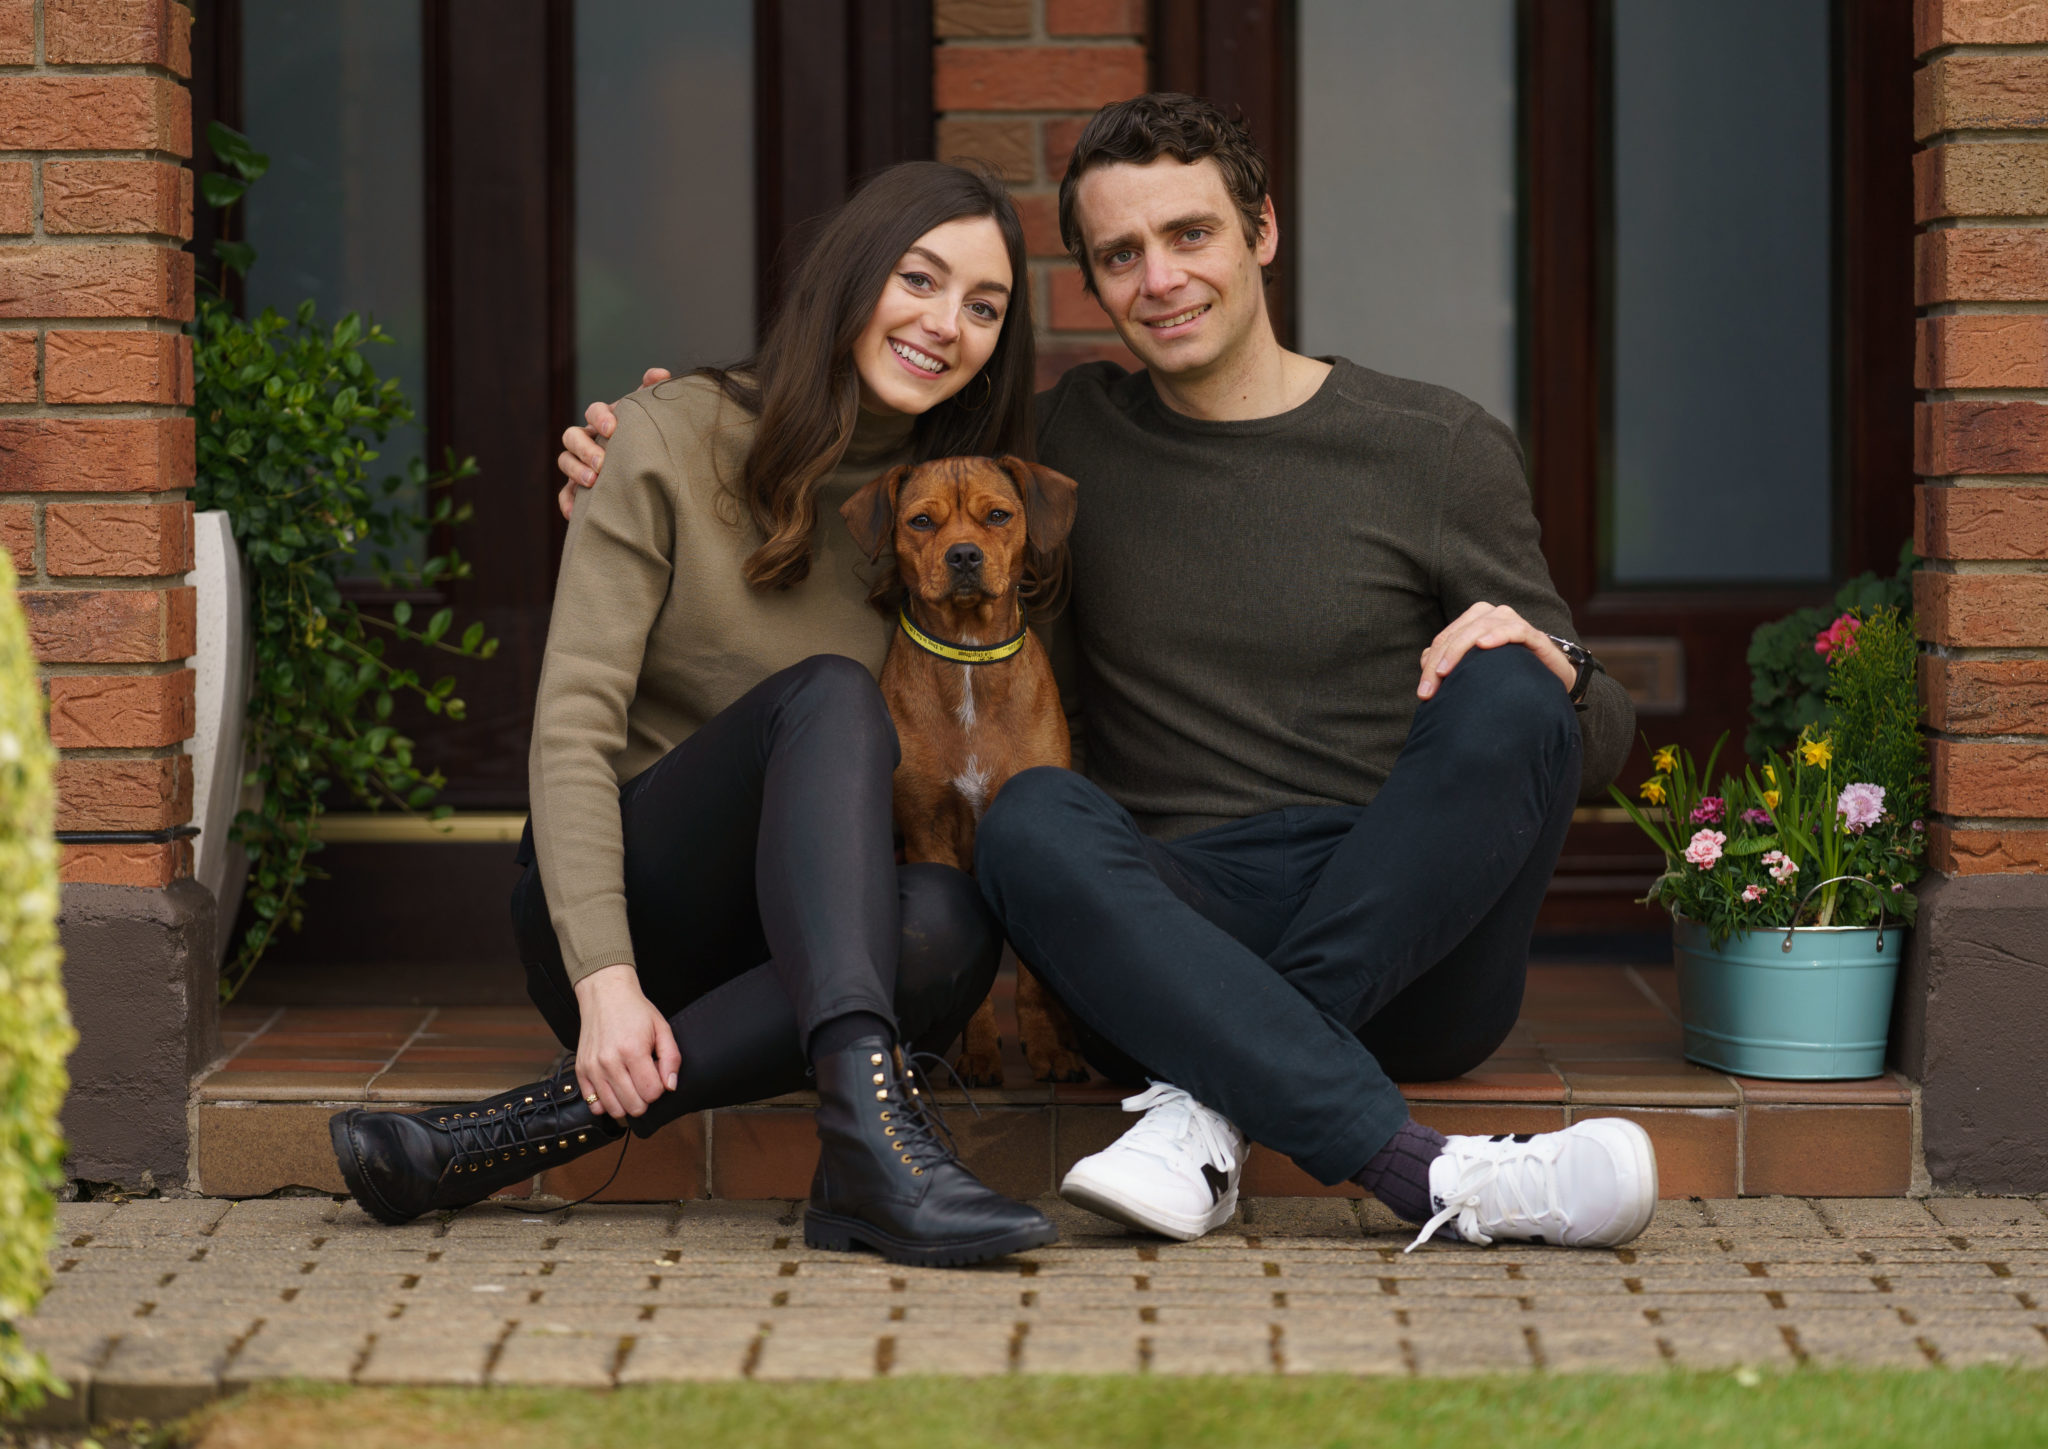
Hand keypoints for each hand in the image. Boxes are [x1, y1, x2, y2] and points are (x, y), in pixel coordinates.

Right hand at [556, 367, 672, 518]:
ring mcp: (580, 464)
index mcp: (606, 421)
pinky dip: (567, 502)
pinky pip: (564, 495)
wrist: (652, 474)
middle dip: (585, 447)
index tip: (613, 429)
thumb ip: (653, 394)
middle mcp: (589, 440)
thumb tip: (660, 373)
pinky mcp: (578, 489)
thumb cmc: (649, 439)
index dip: (600, 417)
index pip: (594, 411)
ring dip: (575, 470)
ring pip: (564, 461)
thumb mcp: (653, 416)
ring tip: (593, 482)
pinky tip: (575, 513)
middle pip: (572, 436)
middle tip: (602, 462)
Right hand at [571, 962, 680, 1119]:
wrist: (605, 995)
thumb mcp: (662, 1028)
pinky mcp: (581, 1071)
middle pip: (634, 1106)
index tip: (656, 1074)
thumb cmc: (635, 1011)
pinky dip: (606, 1102)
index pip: (652, 1093)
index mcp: (632, 1050)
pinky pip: (593, 1104)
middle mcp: (609, 1062)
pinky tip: (614, 1087)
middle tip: (644, 1080)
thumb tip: (670, 1086)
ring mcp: (592, 1068)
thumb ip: (671, 1059)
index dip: (659, 1088)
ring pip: (614, 1109)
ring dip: (626, 1102)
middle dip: (645, 1098)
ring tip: (630, 1084)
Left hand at [1417, 602, 1575, 699]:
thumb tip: (1424, 660)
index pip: (1445, 640)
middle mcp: (1492, 616)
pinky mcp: (1534, 635)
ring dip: (1460, 650)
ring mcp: (1513, 623)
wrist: (1549, 681)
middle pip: (1458, 634)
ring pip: (1480, 628)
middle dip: (1439, 662)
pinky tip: (1483, 645)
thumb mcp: (1474, 669)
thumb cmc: (1508, 672)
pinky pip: (1515, 630)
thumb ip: (1449, 662)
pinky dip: (1498, 635)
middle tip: (1429, 690)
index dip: (1430, 664)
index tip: (1423, 693)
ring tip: (1446, 671)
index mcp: (1474, 621)